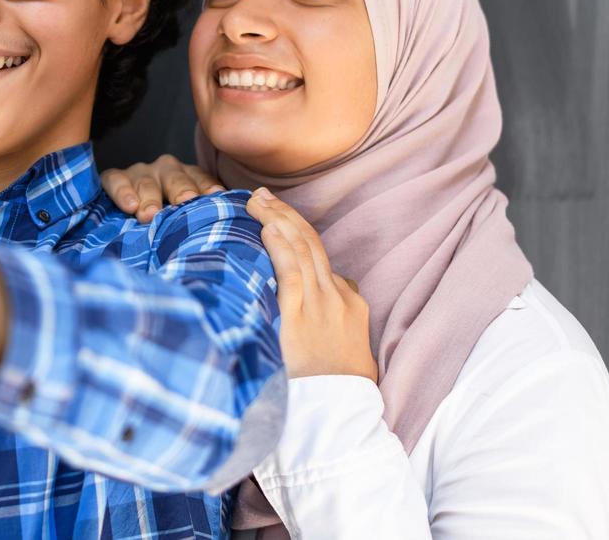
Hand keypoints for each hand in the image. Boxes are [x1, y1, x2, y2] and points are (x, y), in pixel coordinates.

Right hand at [100, 154, 225, 222]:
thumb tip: (230, 223)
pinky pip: (116, 179)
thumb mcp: (185, 219)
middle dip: (180, 190)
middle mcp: (165, 171)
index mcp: (187, 178)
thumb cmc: (166, 223)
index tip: (215, 197)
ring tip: (148, 215)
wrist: (126, 219)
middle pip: (175, 178)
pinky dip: (122, 191)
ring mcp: (140, 173)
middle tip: (185, 202)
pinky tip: (129, 205)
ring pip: (147, 180)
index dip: (207, 187)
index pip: (200, 179)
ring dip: (149, 197)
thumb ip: (201, 219)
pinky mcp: (114, 178)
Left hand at [247, 188, 376, 381]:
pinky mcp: (301, 316)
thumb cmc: (339, 391)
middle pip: (311, 245)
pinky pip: (291, 270)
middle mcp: (338, 298)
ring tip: (257, 200)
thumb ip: (337, 324)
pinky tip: (267, 226)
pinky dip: (280, 245)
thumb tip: (326, 306)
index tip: (279, 220)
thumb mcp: (349, 352)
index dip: (299, 235)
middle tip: (263, 195)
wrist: (341, 413)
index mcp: (351, 305)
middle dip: (286, 215)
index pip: (323, 261)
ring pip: (301, 249)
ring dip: (278, 219)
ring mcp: (320, 305)